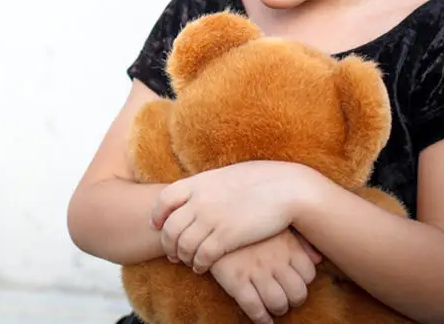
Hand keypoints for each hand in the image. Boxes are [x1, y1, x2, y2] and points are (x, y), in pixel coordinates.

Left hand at [151, 160, 313, 273]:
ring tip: (189, 261)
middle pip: (169, 227)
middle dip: (167, 243)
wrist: (286, 188)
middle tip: (173, 253)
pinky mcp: (226, 236)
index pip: (164, 199)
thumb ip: (208, 185)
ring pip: (182, 245)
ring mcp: (212, 218)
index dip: (157, 216)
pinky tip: (202, 267)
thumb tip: (198, 190)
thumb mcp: (227, 175)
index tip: (158, 226)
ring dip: (182, 257)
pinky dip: (198, 265)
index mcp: (200, 182)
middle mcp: (200, 200)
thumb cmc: (262, 180)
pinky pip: (201, 256)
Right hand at [210, 229, 321, 323]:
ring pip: (278, 303)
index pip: (309, 274)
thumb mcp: (275, 224)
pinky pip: (254, 308)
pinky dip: (260, 319)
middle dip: (293, 301)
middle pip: (297, 293)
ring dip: (278, 309)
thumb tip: (318, 259)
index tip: (294, 284)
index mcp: (287, 245)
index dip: (303, 283)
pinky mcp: (236, 280)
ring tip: (273, 308)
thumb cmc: (248, 219)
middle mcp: (275, 260)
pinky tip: (261, 319)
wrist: (213, 216)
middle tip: (285, 300)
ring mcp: (256, 271)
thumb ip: (300, 241)